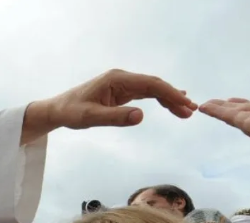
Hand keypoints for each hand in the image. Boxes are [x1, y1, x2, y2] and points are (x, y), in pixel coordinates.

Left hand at [24, 69, 195, 140]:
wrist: (58, 110)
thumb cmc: (71, 113)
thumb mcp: (91, 118)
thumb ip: (115, 118)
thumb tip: (140, 117)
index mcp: (117, 80)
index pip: (150, 85)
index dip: (169, 94)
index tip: (185, 105)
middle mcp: (122, 78)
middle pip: (155, 85)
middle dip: (174, 97)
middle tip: (192, 111)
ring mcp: (122, 84)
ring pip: (152, 89)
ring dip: (169, 99)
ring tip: (186, 112)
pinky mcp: (120, 92)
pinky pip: (144, 94)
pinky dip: (159, 100)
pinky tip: (172, 105)